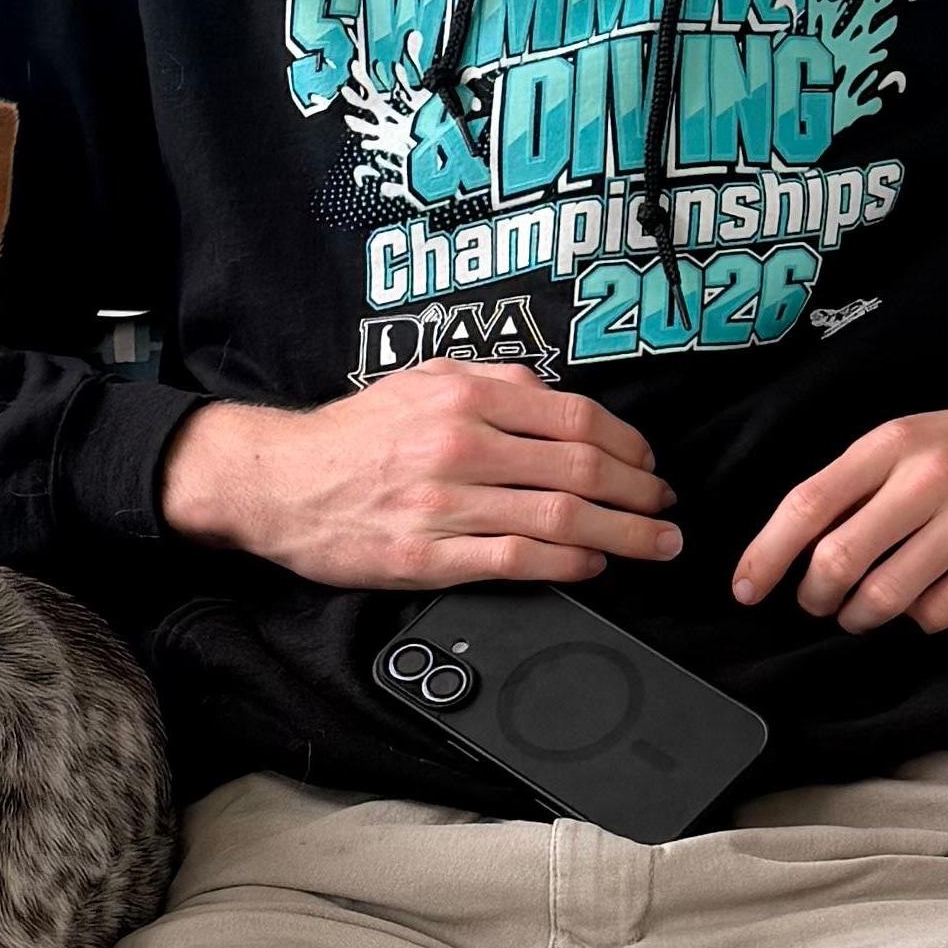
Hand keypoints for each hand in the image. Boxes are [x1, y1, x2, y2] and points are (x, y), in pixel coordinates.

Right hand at [162, 367, 678, 588]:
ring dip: (622, 534)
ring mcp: (445, 503)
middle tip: (668, 509)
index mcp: (464, 395)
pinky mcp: (428, 556)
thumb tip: (554, 398)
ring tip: (655, 544)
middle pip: (579, 468)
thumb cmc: (353, 435)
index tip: (650, 463)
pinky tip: (594, 566)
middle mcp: (460, 444)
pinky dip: (567, 564)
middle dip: (639, 492)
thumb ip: (489, 384)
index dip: (628, 444)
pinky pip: (516, 560)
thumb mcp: (420, 382)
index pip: (573, 417)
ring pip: (559, 517)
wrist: (278, 482)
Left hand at [730, 373, 947, 635]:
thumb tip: (793, 547)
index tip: (745, 589)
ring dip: (861, 616)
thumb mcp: (915, 439)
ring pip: (887, 595)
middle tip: (817, 603)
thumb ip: (859, 484)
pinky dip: (920, 619)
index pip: (808, 505)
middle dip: (815, 596)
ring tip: (862, 611)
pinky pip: (940, 611)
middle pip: (840, 559)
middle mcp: (930, 475)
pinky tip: (925, 602)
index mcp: (893, 443)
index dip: (766, 555)